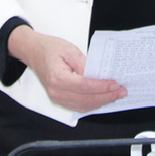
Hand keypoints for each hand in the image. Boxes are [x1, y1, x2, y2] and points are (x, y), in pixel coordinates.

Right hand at [8, 26, 126, 112]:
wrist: (34, 51)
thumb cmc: (49, 49)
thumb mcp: (70, 50)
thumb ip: (84, 64)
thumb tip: (98, 75)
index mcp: (58, 78)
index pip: (85, 87)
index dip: (102, 87)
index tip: (115, 84)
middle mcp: (56, 91)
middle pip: (86, 100)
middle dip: (106, 96)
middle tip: (121, 91)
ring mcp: (56, 97)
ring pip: (83, 106)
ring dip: (101, 102)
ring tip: (115, 95)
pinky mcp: (59, 99)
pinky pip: (78, 106)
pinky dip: (92, 104)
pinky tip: (102, 98)